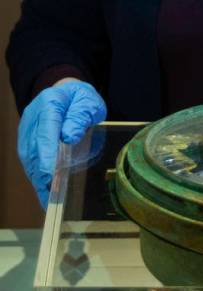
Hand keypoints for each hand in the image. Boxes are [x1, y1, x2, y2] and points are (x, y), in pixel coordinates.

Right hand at [17, 79, 106, 208]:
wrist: (67, 91)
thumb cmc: (80, 99)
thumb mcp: (89, 103)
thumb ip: (80, 117)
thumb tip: (69, 137)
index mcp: (49, 103)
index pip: (46, 130)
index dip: (46, 154)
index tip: (48, 175)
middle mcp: (32, 116)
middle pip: (33, 147)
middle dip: (40, 172)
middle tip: (51, 195)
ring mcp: (26, 127)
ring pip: (28, 156)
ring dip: (37, 178)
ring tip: (48, 199)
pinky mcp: (26, 138)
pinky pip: (29, 158)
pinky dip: (36, 175)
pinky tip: (43, 190)